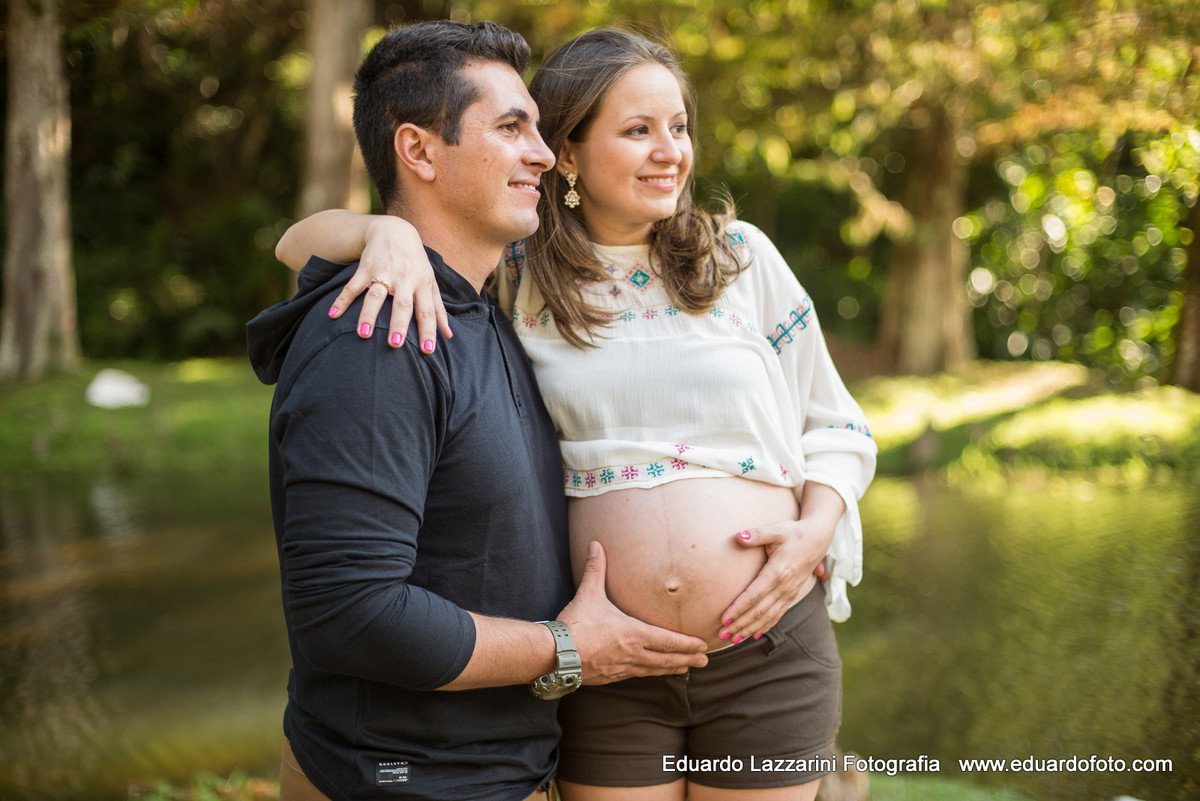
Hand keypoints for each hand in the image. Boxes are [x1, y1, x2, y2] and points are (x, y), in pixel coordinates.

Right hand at [326, 216, 452, 352]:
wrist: (395, 230)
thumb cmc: (416, 263)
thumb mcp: (430, 282)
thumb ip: (438, 309)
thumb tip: (449, 335)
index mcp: (422, 284)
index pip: (427, 311)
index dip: (428, 330)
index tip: (428, 350)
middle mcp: (404, 278)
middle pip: (402, 304)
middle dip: (399, 324)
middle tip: (395, 344)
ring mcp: (384, 272)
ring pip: (376, 295)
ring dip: (368, 314)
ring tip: (363, 334)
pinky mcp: (365, 267)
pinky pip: (353, 285)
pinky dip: (342, 299)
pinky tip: (333, 314)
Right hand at [558, 541, 707, 684]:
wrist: (556, 654)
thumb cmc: (576, 624)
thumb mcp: (588, 594)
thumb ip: (596, 569)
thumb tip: (596, 545)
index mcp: (633, 633)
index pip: (668, 641)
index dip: (687, 644)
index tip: (703, 646)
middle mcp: (632, 653)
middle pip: (667, 659)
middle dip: (688, 659)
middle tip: (705, 661)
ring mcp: (622, 668)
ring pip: (654, 670)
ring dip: (672, 669)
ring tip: (686, 669)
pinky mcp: (610, 677)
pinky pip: (636, 676)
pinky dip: (650, 674)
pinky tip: (651, 674)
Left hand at [716, 518, 834, 643]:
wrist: (818, 539)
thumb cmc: (794, 533)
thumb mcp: (777, 529)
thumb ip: (757, 534)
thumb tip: (738, 537)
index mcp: (778, 572)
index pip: (755, 595)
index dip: (738, 609)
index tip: (724, 619)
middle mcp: (785, 587)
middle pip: (759, 611)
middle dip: (740, 624)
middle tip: (721, 635)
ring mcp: (790, 593)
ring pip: (768, 617)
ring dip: (750, 629)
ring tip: (733, 640)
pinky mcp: (792, 595)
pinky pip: (777, 615)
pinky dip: (765, 626)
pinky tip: (753, 634)